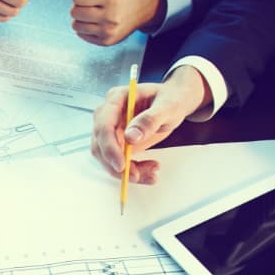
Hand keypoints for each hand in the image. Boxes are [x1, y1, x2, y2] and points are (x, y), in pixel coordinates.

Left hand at [67, 0, 160, 45]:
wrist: (145, 4)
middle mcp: (111, 17)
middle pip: (75, 11)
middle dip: (81, 3)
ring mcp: (109, 31)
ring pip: (76, 25)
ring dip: (82, 16)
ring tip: (95, 9)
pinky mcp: (106, 41)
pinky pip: (82, 34)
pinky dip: (86, 26)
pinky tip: (97, 19)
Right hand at [90, 65, 210, 180]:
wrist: (173, 103)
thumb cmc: (170, 99)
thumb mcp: (167, 106)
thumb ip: (150, 119)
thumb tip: (131, 137)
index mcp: (116, 99)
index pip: (104, 125)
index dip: (109, 147)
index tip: (121, 165)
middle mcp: (108, 114)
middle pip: (100, 145)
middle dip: (117, 165)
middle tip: (137, 176)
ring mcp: (111, 129)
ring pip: (107, 157)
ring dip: (126, 171)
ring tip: (151, 173)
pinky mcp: (117, 142)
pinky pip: (117, 161)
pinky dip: (132, 170)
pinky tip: (148, 172)